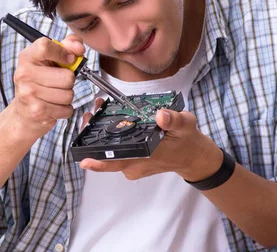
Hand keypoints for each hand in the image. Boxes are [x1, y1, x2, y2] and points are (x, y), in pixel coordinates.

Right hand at [8, 34, 85, 140]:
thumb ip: (67, 46)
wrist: (23, 112)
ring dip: (67, 96)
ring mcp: (29, 93)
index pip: (45, 46)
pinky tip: (53, 107)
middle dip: (68, 81)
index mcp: (27, 57)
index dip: (63, 52)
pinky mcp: (37, 110)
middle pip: (67, 76)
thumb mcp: (49, 60)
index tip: (69, 59)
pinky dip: (65, 109)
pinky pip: (66, 109)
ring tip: (54, 95)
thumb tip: (79, 48)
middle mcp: (24, 74)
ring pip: (68, 94)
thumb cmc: (39, 82)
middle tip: (57, 83)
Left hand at [79, 108, 222, 181]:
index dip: (99, 162)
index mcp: (145, 157)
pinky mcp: (131, 162)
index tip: (84, 159)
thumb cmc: (187, 141)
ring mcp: (132, 165)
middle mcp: (135, 164)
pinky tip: (107, 120)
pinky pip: (115, 151)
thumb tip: (162, 115)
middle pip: (107, 156)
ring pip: (109, 153)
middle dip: (93, 137)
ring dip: (101, 134)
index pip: (117, 163)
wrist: (192, 156)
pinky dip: (109, 137)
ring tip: (98, 111)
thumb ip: (174, 120)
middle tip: (89, 115)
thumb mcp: (186, 125)